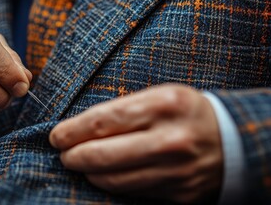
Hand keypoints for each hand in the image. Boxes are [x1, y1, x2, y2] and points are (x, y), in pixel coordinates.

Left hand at [49, 84, 222, 202]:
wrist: (232, 139)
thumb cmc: (185, 113)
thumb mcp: (159, 96)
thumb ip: (122, 109)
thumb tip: (79, 127)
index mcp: (162, 105)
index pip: (102, 121)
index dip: (72, 131)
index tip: (56, 136)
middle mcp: (169, 139)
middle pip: (103, 154)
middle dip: (73, 156)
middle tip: (63, 153)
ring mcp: (175, 170)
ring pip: (114, 179)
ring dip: (88, 172)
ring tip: (79, 163)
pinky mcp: (178, 193)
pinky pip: (132, 192)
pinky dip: (110, 184)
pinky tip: (102, 175)